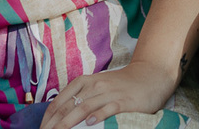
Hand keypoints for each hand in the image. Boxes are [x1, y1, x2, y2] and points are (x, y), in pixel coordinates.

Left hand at [38, 60, 178, 128]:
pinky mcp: (123, 101)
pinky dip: (97, 116)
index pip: (59, 101)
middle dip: (54, 124)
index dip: (48, 117)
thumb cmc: (121, 84)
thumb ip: (82, 97)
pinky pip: (108, 108)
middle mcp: (94, 86)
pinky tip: (89, 124)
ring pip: (83, 108)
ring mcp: (108, 93)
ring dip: (68, 123)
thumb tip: (62, 114)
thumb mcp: (98, 86)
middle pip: (68, 106)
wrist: (150, 75)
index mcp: (84, 82)